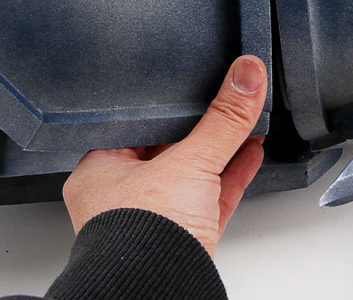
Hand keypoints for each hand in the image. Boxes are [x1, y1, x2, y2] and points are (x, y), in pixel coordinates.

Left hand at [62, 55, 267, 257]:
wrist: (158, 295)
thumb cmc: (141, 238)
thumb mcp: (190, 161)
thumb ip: (224, 118)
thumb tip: (247, 74)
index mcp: (101, 171)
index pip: (140, 124)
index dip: (172, 104)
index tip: (199, 86)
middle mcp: (124, 196)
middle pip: (171, 148)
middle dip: (203, 127)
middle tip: (227, 100)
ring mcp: (157, 218)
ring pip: (195, 174)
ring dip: (224, 149)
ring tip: (248, 121)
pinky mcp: (185, 238)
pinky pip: (212, 197)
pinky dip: (233, 174)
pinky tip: (252, 153)